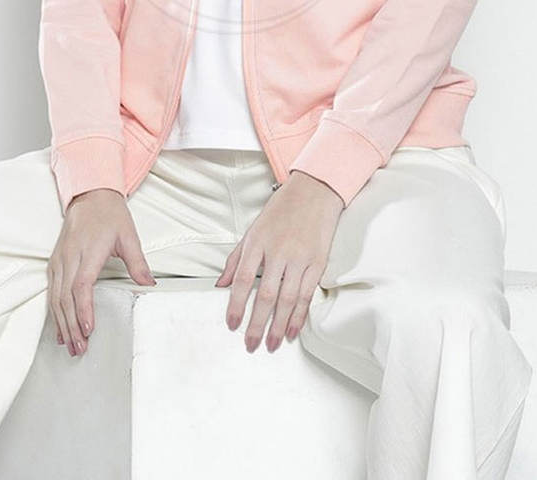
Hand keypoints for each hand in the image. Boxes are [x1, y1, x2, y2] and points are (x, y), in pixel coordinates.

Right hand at [48, 188, 154, 356]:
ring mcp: (59, 260)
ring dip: (62, 323)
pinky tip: (60, 328)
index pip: (81, 284)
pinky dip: (55, 312)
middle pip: (65, 297)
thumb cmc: (110, 215)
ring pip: (55, 297)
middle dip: (71, 325)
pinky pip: (51, 291)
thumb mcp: (129, 235)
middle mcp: (69, 257)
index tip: (88, 329)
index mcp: (88, 250)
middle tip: (79, 349)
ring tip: (69, 346)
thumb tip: (150, 284)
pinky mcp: (54, 262)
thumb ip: (138, 262)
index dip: (83, 308)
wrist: (89, 195)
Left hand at [217, 171, 343, 352]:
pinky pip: (307, 295)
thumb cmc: (281, 211)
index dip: (235, 304)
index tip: (231, 324)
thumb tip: (220, 284)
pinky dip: (299, 316)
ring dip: (278, 326)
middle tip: (251, 344)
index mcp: (258, 242)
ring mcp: (299, 258)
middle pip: (265, 295)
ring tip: (271, 344)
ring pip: (287, 299)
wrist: (314, 192)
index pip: (242, 279)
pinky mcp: (317, 263)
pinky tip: (292, 331)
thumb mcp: (253, 230)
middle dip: (257, 324)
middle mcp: (278, 251)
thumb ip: (236, 259)